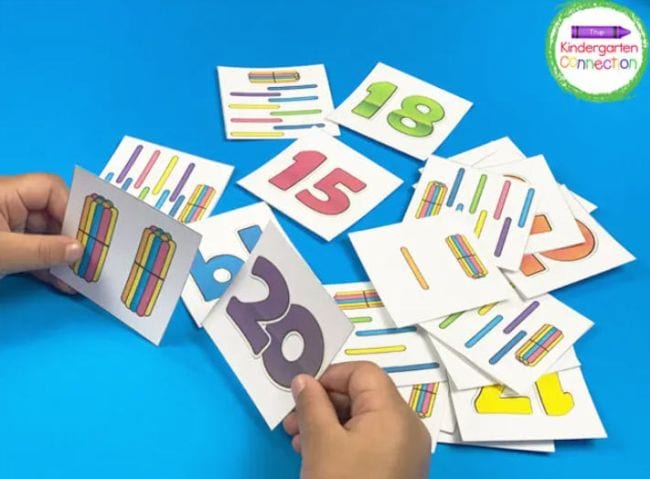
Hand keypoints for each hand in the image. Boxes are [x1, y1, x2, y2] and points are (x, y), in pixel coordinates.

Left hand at [0, 173, 81, 292]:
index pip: (51, 189)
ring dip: (62, 257)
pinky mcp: (2, 247)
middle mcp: (8, 204)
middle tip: (92, 260)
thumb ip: (42, 250)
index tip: (87, 236)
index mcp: (6, 192)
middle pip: (51, 213)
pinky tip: (63, 284)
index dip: (72, 209)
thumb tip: (80, 250)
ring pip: (44, 236)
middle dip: (71, 237)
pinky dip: (46, 266)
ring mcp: (5, 227)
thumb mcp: (1, 253)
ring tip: (80, 279)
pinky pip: (32, 251)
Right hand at [283, 362, 430, 478]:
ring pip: (364, 419)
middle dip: (324, 403)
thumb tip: (303, 379)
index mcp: (394, 413)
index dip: (330, 376)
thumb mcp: (320, 443)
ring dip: (328, 423)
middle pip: (363, 395)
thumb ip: (311, 404)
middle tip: (292, 422)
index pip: (364, 372)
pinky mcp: (398, 469)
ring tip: (298, 441)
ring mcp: (405, 451)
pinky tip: (316, 455)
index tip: (302, 394)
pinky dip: (343, 440)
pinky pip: (371, 441)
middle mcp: (407, 427)